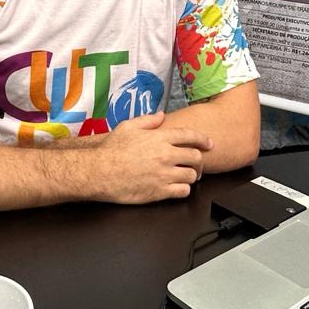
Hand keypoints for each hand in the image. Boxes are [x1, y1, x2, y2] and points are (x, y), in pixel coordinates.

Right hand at [80, 111, 212, 203]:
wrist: (99, 172)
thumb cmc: (111, 150)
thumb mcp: (127, 127)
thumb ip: (148, 121)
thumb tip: (161, 116)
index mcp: (160, 138)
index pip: (190, 136)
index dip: (203, 139)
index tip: (208, 143)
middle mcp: (166, 155)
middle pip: (196, 157)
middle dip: (199, 160)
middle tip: (196, 163)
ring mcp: (164, 174)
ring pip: (192, 176)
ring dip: (192, 176)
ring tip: (187, 176)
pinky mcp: (160, 191)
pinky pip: (183, 191)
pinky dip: (184, 189)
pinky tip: (178, 187)